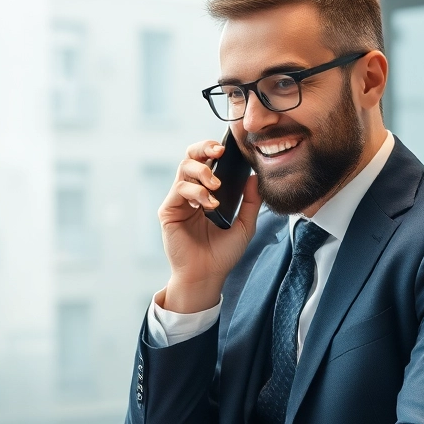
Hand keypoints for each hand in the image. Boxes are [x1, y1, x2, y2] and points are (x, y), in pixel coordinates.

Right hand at [159, 139, 261, 312]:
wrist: (207, 275)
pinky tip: (209, 205)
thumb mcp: (245, 225)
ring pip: (184, 169)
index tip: (228, 148)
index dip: (213, 149)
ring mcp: (178, 201)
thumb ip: (251, 202)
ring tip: (216, 187)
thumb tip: (254, 176)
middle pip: (190, 157)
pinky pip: (179, 190)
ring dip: (203, 172)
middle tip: (218, 151)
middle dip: (203, 148)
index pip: (206, 161)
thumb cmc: (223, 253)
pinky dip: (196, 192)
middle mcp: (190, 193)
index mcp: (206, 192)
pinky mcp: (168, 211)